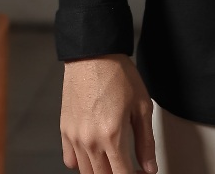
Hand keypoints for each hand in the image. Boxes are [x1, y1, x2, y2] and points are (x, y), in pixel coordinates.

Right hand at [60, 54, 157, 173]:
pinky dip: (82, 164)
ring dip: (102, 172)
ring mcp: (74, 137)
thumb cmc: (118, 73)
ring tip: (115, 161)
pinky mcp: (64, 131)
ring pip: (87, 173)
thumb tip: (150, 167)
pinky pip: (70, 161)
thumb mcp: (142, 105)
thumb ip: (146, 141)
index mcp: (112, 136)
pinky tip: (95, 153)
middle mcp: (90, 141)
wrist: (93, 53)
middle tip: (132, 167)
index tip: (142, 173)